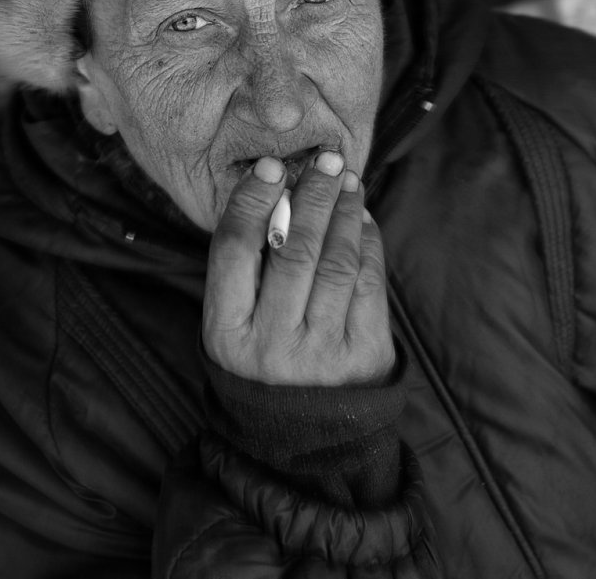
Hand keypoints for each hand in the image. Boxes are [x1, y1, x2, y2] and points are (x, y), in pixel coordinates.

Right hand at [202, 152, 394, 385]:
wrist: (300, 436)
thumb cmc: (259, 361)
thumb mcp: (232, 324)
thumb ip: (244, 268)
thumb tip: (281, 193)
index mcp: (226, 332)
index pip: (235, 248)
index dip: (253, 199)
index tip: (271, 166)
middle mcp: (272, 344)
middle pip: (295, 249)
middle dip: (313, 195)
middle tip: (327, 161)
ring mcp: (322, 352)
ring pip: (337, 260)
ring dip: (345, 211)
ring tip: (347, 181)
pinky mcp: (364, 355)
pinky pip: (369, 282)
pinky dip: (368, 242)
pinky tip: (362, 219)